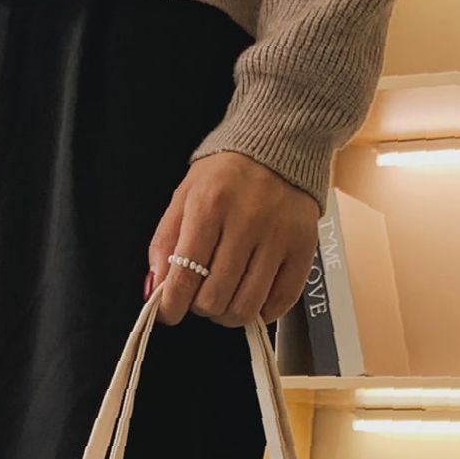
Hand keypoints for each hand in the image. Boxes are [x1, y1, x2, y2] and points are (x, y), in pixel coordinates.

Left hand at [148, 152, 319, 328]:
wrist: (280, 145)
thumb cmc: (227, 175)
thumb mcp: (185, 196)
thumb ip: (165, 242)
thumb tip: (156, 290)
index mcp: (210, 206)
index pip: (184, 277)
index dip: (171, 306)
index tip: (169, 312)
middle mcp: (246, 222)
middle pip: (214, 300)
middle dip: (201, 306)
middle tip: (202, 292)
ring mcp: (278, 238)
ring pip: (246, 308)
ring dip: (229, 314)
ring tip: (226, 296)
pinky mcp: (303, 249)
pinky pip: (280, 303)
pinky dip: (262, 311)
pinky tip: (253, 295)